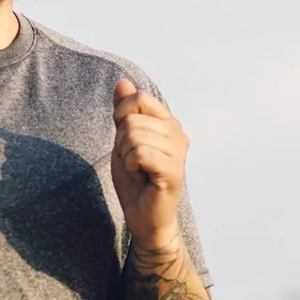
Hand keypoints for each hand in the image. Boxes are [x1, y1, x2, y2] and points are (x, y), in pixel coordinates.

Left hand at [111, 77, 189, 250]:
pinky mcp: (173, 170)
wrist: (144, 217)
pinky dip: (131, 166)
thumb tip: (123, 82)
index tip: (125, 139)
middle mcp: (178, 133)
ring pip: (134, 135)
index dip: (122, 115)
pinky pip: (140, 153)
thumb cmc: (136, 181)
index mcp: (169, 123)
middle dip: (121, 142)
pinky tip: (141, 177)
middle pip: (133, 118)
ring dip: (126, 156)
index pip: (140, 97)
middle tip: (133, 163)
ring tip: (138, 171)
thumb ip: (124, 111)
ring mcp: (178, 152)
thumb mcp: (124, 140)